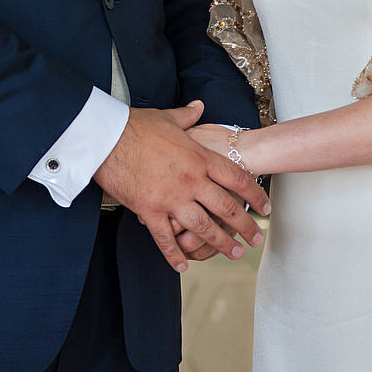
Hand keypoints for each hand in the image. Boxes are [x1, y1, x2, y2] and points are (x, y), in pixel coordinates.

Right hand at [93, 102, 268, 272]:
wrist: (105, 137)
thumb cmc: (135, 125)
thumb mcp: (166, 117)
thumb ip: (187, 116)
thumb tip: (199, 105)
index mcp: (199, 157)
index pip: (237, 179)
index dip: (255, 195)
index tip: (266, 207)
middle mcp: (191, 180)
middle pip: (227, 208)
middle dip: (246, 226)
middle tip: (257, 239)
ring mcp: (171, 198)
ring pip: (204, 227)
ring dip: (221, 244)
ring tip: (235, 254)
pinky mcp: (149, 210)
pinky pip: (166, 238)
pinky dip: (175, 255)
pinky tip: (184, 266)